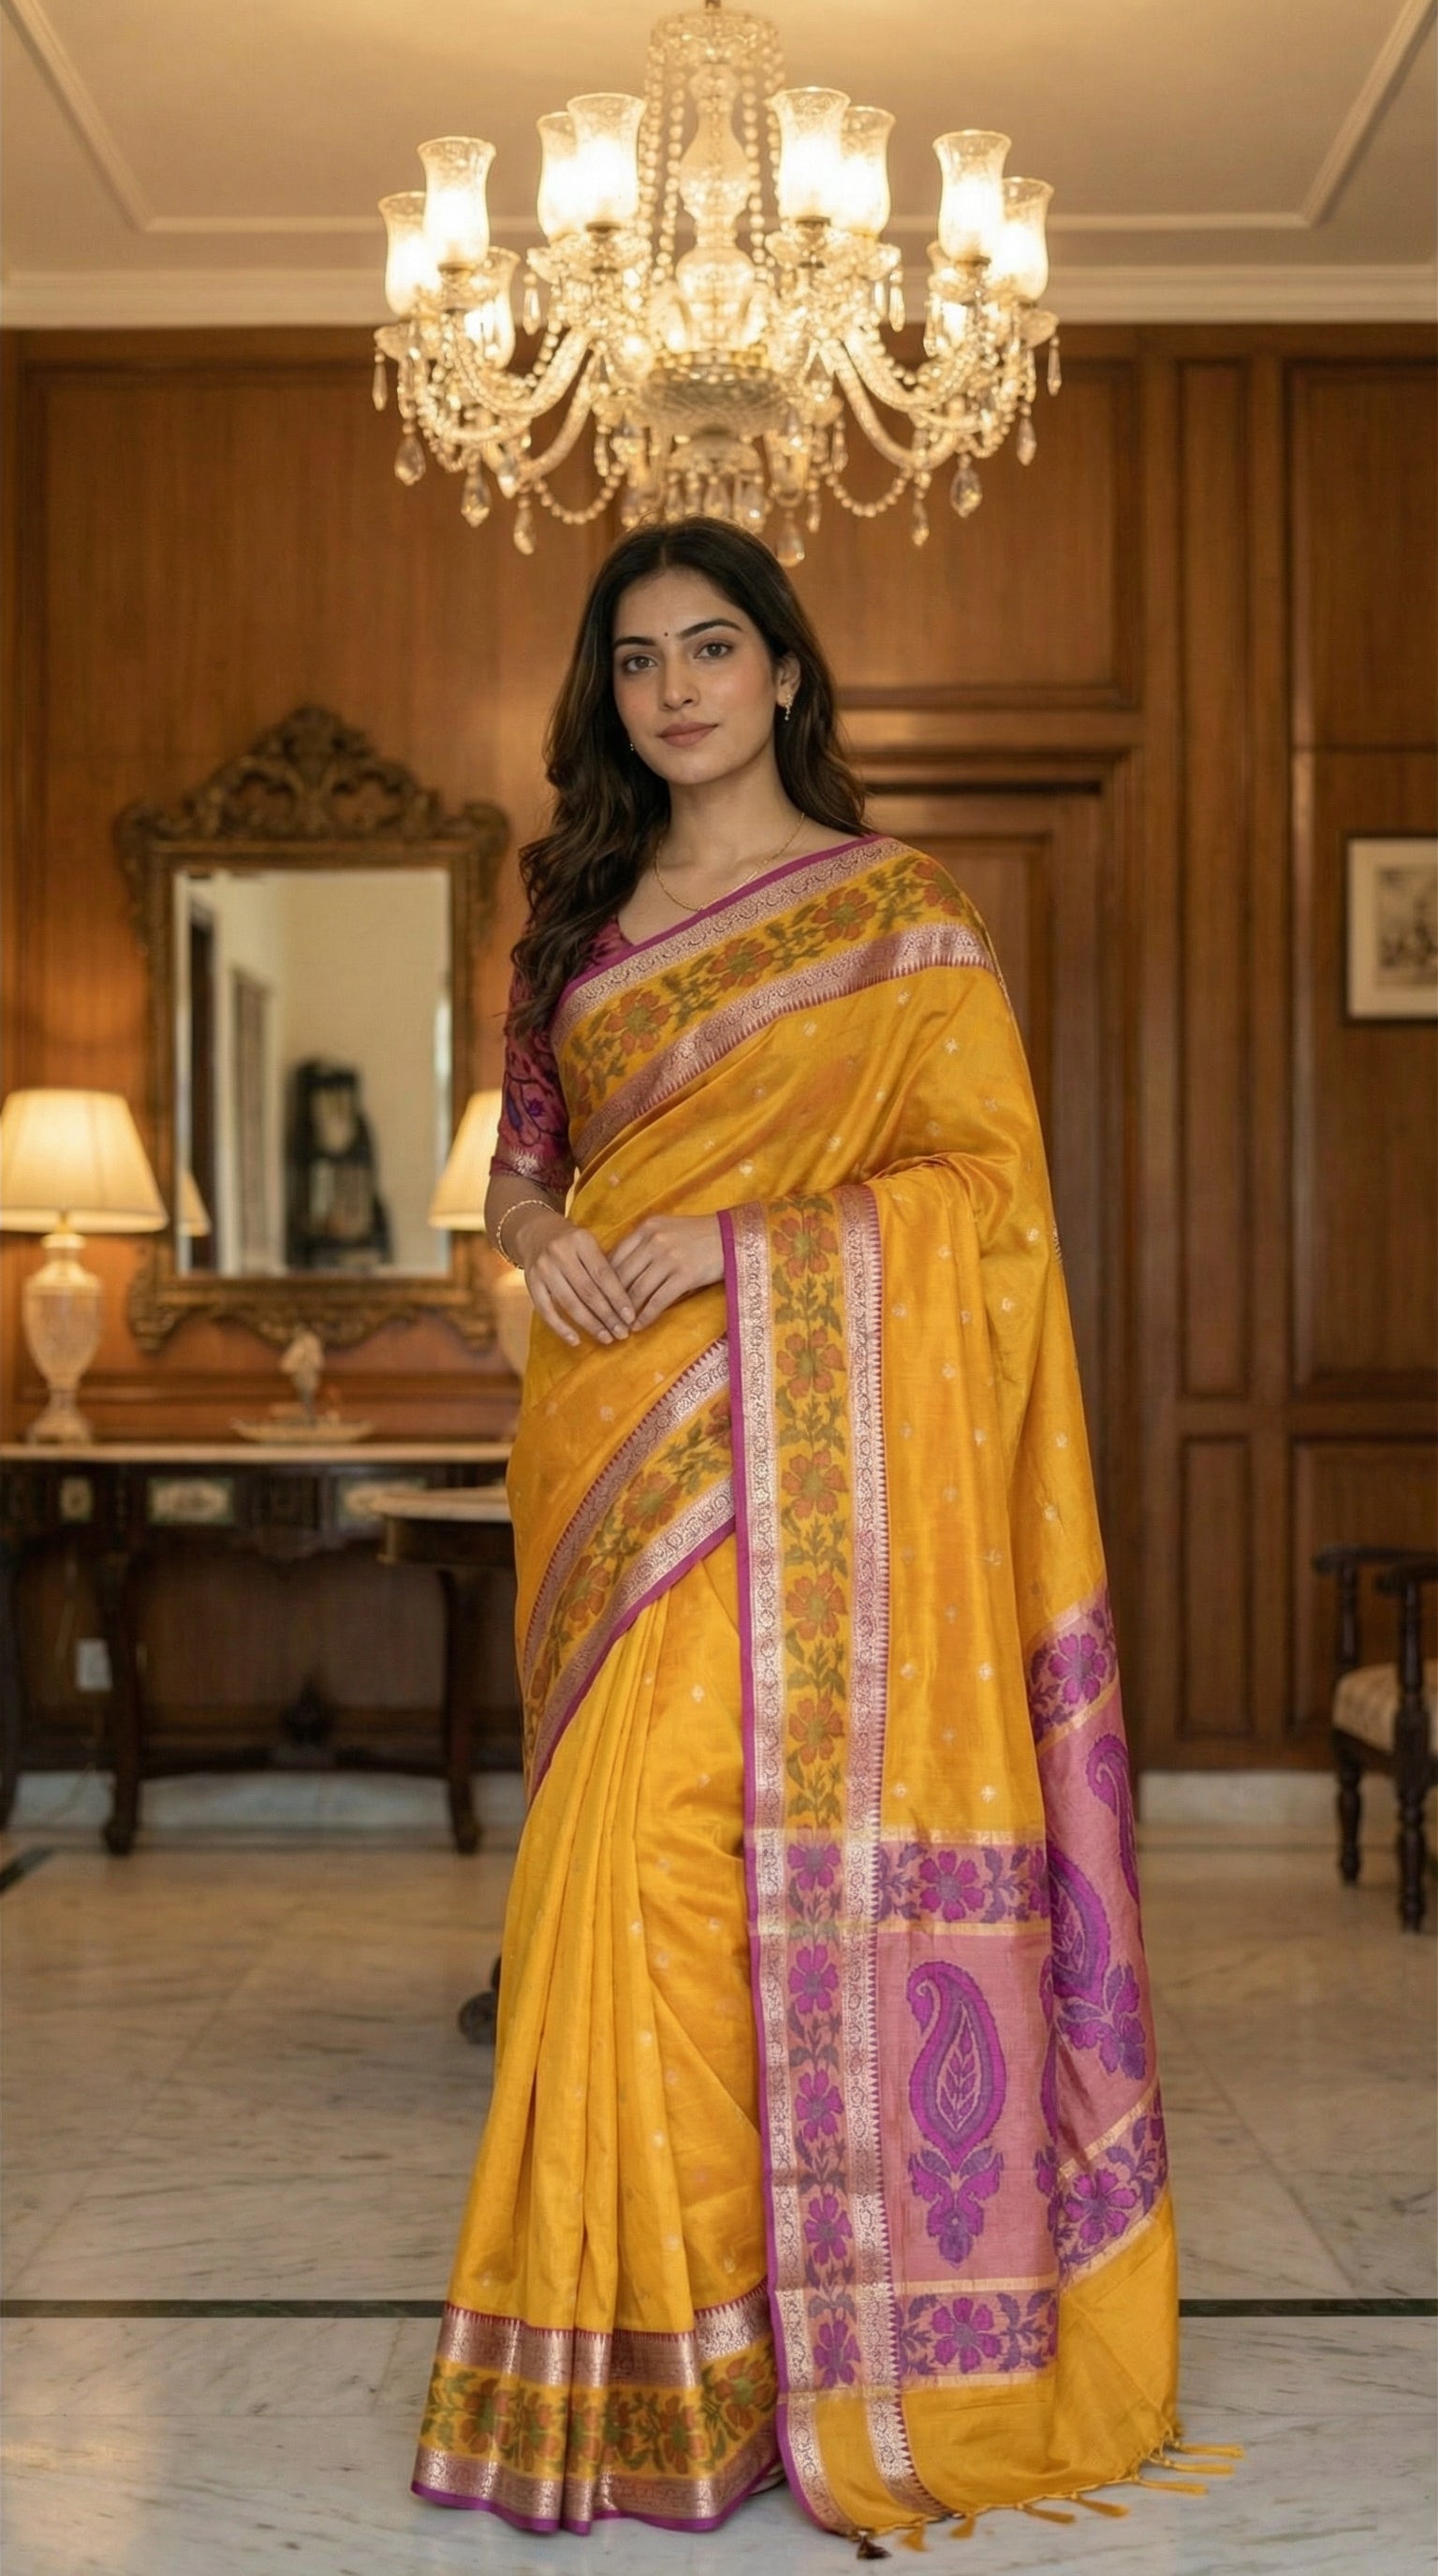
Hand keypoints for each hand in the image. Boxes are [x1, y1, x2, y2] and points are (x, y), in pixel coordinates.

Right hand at [520, 1214, 636, 1349]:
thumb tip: (627, 1305)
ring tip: (606, 1338)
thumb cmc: (573, 1244)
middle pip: (588, 1291)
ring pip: (569, 1303)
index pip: (604, 1274)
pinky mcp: (530, 1282)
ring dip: (590, 1324)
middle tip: (622, 1334)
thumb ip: (605, 1267)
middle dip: (607, 1316)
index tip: (631, 1318)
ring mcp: (543, 1268)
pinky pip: (545, 1310)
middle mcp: (560, 1252)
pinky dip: (561, 1328)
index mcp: (581, 1240)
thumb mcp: (589, 1244)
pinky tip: (575, 1340)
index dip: (618, 1298)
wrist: (536, 1232)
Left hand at [610, 1214, 723, 1329]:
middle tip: (604, 1318)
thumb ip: (643, 1244)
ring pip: (637, 1290)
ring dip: (626, 1312)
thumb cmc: (697, 1236)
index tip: (597, 1298)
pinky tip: (639, 1326)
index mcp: (646, 1228)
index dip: (603, 1282)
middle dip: (610, 1301)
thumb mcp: (666, 1229)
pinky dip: (646, 1316)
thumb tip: (617, 1273)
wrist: (733, 1237)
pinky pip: (658, 1300)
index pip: (614, 1257)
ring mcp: (670, 1258)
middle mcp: (654, 1240)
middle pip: (622, 1276)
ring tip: (620, 1326)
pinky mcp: (685, 1275)